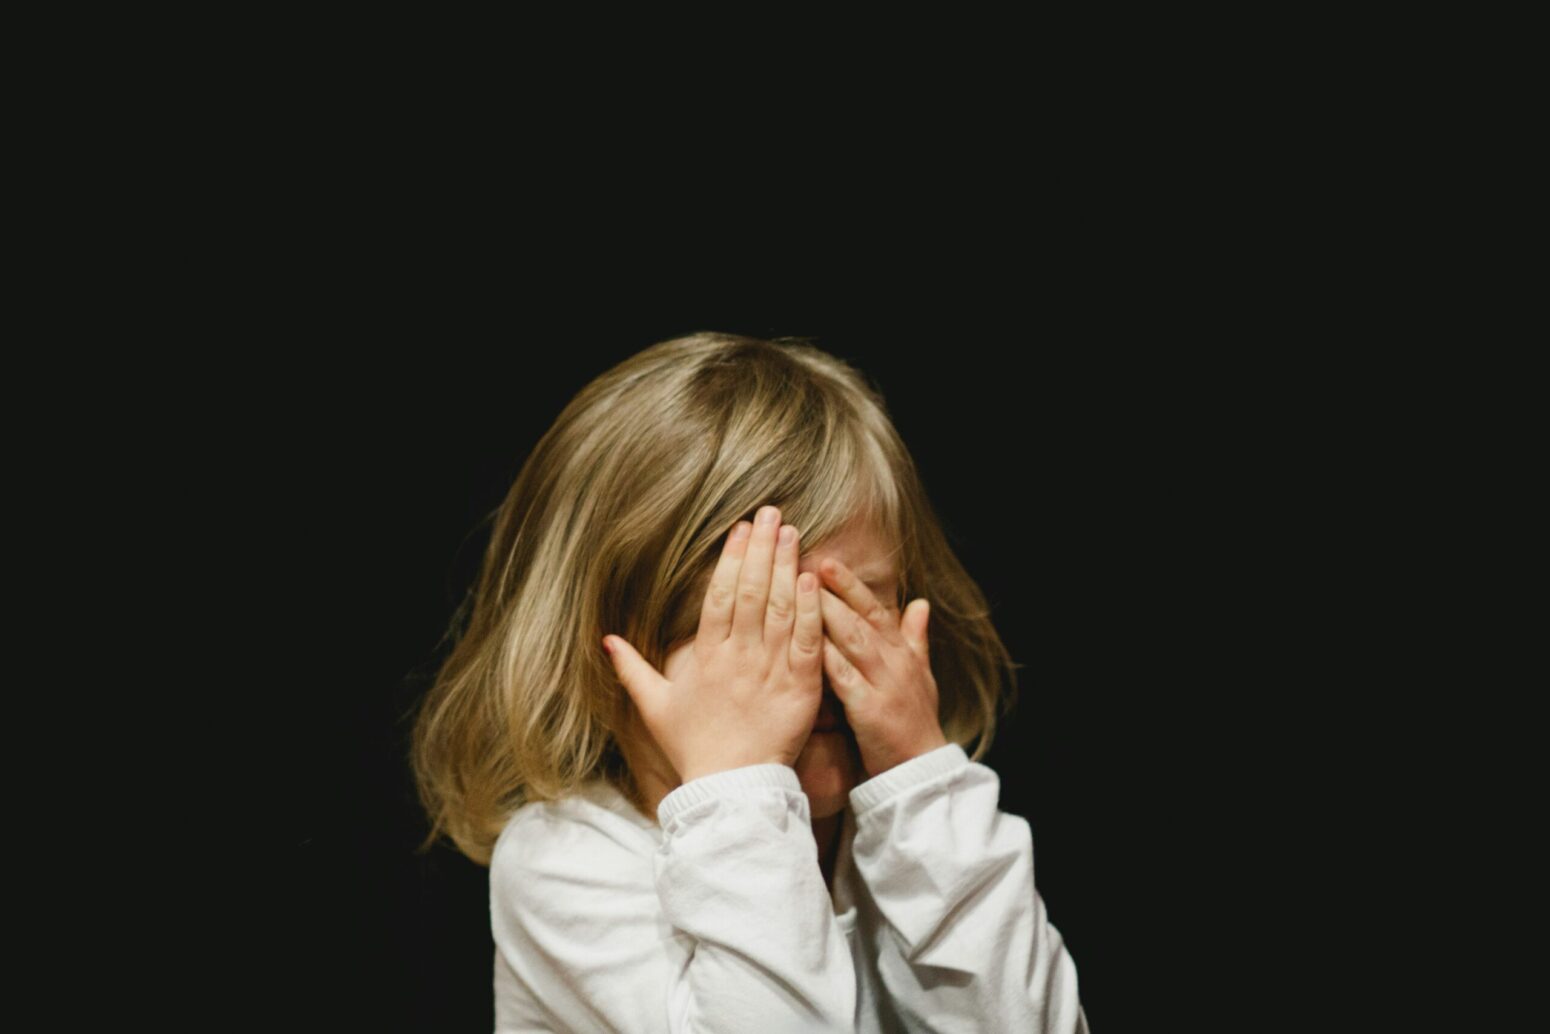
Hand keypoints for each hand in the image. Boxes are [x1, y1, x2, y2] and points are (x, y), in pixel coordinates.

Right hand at [604, 505, 823, 782]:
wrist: (731, 789)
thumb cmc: (693, 748)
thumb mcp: (655, 708)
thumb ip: (633, 670)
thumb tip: (607, 640)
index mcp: (706, 657)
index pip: (720, 596)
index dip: (731, 559)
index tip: (741, 529)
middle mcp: (738, 657)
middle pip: (751, 592)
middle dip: (762, 549)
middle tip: (772, 514)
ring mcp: (770, 671)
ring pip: (780, 609)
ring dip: (787, 567)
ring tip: (793, 533)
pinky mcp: (800, 688)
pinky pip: (806, 641)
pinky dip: (810, 609)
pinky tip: (813, 579)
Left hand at [817, 558, 948, 778]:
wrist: (921, 771)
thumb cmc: (915, 722)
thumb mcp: (921, 675)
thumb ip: (915, 638)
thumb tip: (921, 602)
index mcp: (901, 652)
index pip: (873, 609)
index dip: (849, 584)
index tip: (825, 561)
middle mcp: (894, 661)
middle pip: (860, 617)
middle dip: (832, 590)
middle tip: (803, 563)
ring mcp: (883, 684)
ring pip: (853, 640)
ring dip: (826, 614)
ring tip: (799, 591)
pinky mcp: (870, 710)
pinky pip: (845, 678)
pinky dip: (826, 659)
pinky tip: (804, 643)